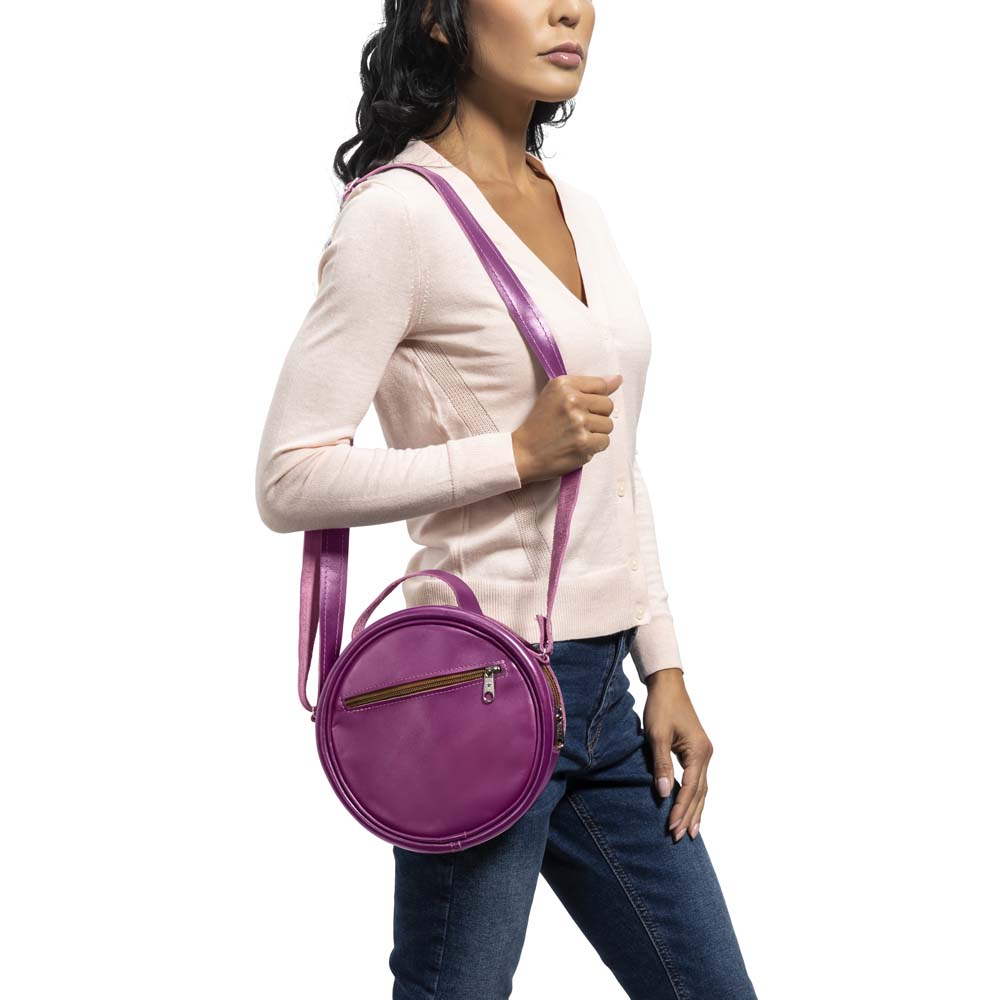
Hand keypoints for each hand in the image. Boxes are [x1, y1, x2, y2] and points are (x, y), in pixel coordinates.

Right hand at [511, 373, 622, 483]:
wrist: (523, 452)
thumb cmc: (540, 425)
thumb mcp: (555, 396)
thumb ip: (586, 386)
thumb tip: (617, 379)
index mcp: (564, 384)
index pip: (601, 385)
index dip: (597, 398)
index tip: (586, 407)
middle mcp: (572, 401)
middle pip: (608, 405)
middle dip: (598, 416)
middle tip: (578, 424)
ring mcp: (579, 423)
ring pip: (608, 425)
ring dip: (596, 433)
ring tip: (577, 435)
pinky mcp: (583, 443)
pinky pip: (605, 441)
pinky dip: (594, 447)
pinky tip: (578, 446)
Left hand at [642, 669, 712, 840]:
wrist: (668, 685)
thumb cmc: (661, 707)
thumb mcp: (657, 736)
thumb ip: (661, 765)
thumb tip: (663, 793)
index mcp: (699, 752)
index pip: (690, 789)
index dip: (680, 809)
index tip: (671, 828)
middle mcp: (706, 755)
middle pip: (700, 793)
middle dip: (690, 815)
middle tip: (680, 838)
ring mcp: (703, 753)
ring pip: (701, 789)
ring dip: (695, 810)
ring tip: (691, 832)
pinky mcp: (697, 751)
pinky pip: (698, 780)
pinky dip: (694, 796)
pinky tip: (691, 807)